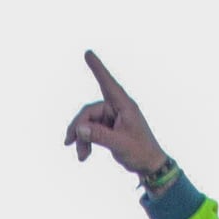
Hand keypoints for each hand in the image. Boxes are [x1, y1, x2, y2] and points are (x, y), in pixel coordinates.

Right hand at [65, 52, 163, 176]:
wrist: (149, 165)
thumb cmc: (140, 151)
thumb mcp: (119, 144)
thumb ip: (99, 136)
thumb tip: (79, 128)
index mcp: (124, 106)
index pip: (108, 83)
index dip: (97, 68)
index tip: (87, 53)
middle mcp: (118, 108)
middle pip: (90, 111)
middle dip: (79, 128)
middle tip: (69, 143)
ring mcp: (113, 118)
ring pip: (89, 123)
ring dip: (82, 138)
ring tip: (82, 156)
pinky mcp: (110, 127)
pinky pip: (92, 130)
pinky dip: (86, 141)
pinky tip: (85, 155)